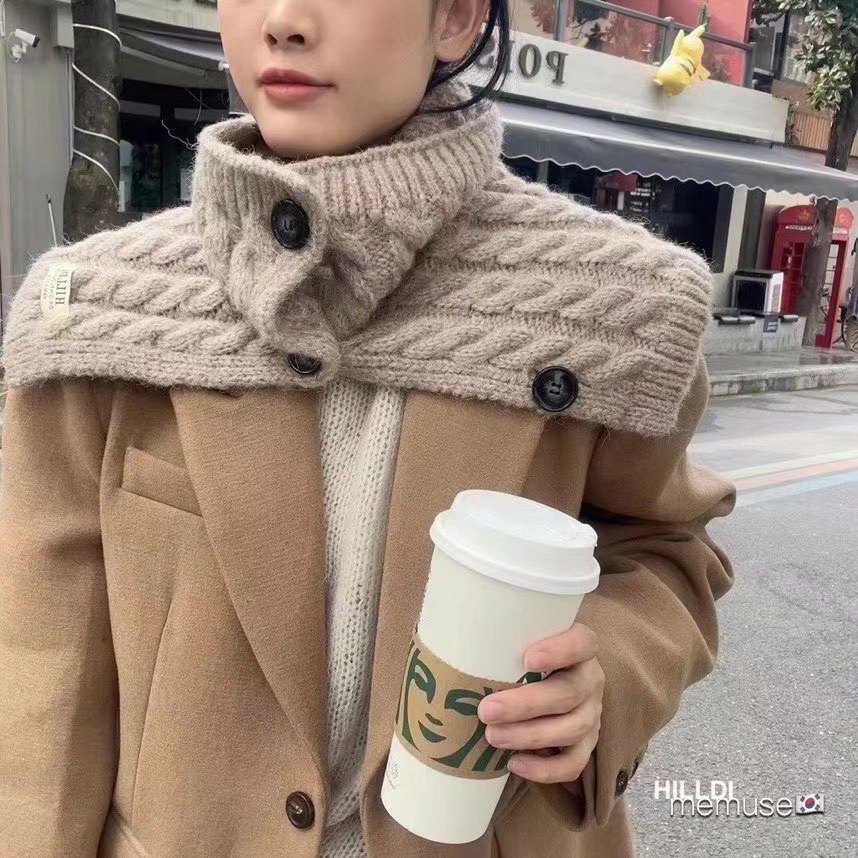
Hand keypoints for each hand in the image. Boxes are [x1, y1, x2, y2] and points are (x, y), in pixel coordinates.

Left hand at [477, 622, 603, 783]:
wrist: (541, 683)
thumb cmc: (516, 655)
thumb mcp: (515, 640)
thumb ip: (496, 639)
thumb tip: (444, 643)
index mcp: (579, 645)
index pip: (582, 642)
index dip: (560, 650)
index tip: (527, 658)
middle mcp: (590, 677)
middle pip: (570, 691)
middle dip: (527, 704)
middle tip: (487, 710)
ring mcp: (591, 712)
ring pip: (573, 728)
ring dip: (530, 735)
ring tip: (492, 737)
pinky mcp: (586, 743)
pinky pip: (574, 762)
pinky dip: (546, 769)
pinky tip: (515, 764)